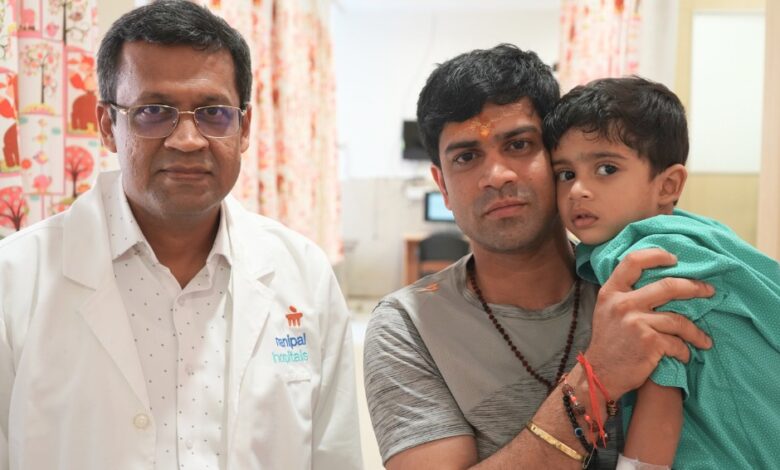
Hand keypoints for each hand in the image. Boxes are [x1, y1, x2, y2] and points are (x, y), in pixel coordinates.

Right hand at [584, 248, 713, 397]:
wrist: (599, 374)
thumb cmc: (609, 343)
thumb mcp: (607, 311)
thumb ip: (625, 294)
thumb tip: (657, 279)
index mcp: (611, 292)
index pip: (634, 262)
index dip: (657, 256)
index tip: (674, 259)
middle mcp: (623, 303)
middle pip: (668, 286)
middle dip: (694, 288)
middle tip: (709, 291)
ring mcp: (636, 322)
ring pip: (679, 319)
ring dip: (696, 332)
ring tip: (704, 339)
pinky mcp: (649, 342)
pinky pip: (677, 343)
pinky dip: (684, 351)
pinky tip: (684, 355)